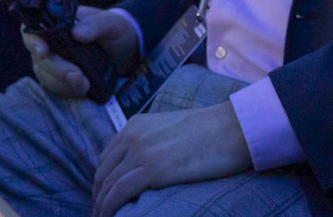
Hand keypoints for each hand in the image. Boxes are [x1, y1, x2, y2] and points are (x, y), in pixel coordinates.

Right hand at [25, 6, 140, 97]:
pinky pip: (55, 88)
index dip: (33, 40)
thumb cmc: (115, 30)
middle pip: (40, 58)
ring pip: (45, 76)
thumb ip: (95, 25)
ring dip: (63, 83)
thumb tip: (76, 33)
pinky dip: (67, 91)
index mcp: (58, 23)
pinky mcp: (61, 80)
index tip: (43, 52)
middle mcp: (51, 43)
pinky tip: (83, 90)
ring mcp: (54, 63)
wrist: (126, 52)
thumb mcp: (111, 23)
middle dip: (57, 69)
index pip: (33, 29)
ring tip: (85, 85)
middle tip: (77, 75)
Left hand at [92, 102, 251, 216]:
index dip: (102, 182)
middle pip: (102, 172)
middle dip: (99, 197)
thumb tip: (151, 166)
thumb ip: (155, 143)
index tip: (104, 199)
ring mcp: (140, 151)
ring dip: (101, 207)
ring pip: (106, 185)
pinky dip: (108, 209)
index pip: (107, 157)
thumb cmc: (214, 131)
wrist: (234, 127)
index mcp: (137, 125)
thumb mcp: (174, 130)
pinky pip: (118, 193)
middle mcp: (132, 135)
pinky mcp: (150, 168)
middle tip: (101, 214)